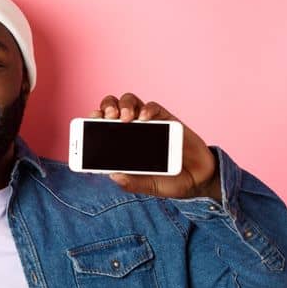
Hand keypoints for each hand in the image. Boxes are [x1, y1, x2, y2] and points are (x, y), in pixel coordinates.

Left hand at [89, 93, 219, 199]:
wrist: (199, 180)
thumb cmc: (170, 181)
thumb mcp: (149, 185)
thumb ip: (133, 182)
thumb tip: (113, 175)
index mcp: (121, 143)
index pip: (102, 125)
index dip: (93, 120)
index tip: (87, 122)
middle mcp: (133, 130)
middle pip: (113, 108)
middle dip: (106, 108)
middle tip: (106, 118)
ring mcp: (150, 123)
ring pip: (131, 102)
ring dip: (123, 105)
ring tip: (123, 118)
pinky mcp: (168, 120)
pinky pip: (154, 107)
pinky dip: (147, 109)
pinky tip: (144, 118)